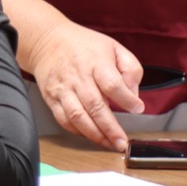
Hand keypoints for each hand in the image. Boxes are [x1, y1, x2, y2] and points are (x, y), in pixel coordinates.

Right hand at [30, 20, 144, 151]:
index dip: (126, 99)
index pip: (112, 84)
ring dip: (95, 135)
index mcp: (96, 61)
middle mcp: (78, 76)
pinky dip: (78, 131)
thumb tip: (134, 94)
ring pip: (78, 117)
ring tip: (109, 144)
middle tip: (122, 142)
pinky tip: (91, 136)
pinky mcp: (51, 98)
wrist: (48, 41)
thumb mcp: (115, 48)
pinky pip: (64, 120)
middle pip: (95, 106)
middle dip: (110, 128)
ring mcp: (63, 89)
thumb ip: (131, 69)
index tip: (138, 108)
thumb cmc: (84, 46)